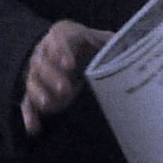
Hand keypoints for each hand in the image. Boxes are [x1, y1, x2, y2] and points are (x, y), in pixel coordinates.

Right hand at [20, 20, 110, 136]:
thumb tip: (134, 52)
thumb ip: (116, 44)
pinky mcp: (37, 91)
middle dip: (52, 75)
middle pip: (42, 60)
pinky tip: (34, 128)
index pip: (59, 39)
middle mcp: (45, 50)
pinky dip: (30, 115)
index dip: (62, 51)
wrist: (81, 52)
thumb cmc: (95, 46)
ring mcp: (38, 72)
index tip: (69, 65)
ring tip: (48, 106)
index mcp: (64, 34)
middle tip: (65, 90)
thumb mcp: (106, 40)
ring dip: (39, 92)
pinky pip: (28, 102)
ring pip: (33, 80)